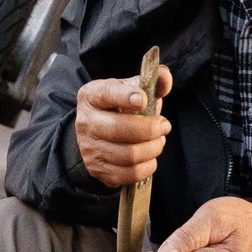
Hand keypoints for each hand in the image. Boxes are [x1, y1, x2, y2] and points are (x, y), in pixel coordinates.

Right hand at [75, 66, 173, 187]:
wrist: (99, 134)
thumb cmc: (121, 108)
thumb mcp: (132, 89)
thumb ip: (152, 80)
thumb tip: (164, 77)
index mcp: (92, 95)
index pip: (107, 93)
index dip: (125, 96)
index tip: (143, 99)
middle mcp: (86, 121)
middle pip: (120, 129)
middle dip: (150, 129)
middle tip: (164, 126)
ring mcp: (90, 148)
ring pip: (129, 155)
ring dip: (153, 148)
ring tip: (159, 141)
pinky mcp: (98, 169)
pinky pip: (129, 174)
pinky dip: (147, 166)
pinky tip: (150, 157)